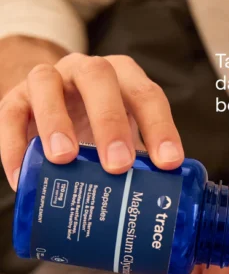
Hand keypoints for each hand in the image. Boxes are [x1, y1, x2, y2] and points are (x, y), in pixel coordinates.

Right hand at [0, 52, 183, 188]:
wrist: (59, 107)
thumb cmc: (100, 129)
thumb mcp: (126, 137)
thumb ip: (142, 160)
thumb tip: (162, 201)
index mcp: (124, 80)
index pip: (147, 95)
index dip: (160, 127)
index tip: (168, 162)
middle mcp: (87, 72)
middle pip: (99, 78)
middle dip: (110, 122)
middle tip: (118, 165)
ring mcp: (51, 80)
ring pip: (47, 83)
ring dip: (56, 121)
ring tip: (65, 159)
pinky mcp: (18, 97)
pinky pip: (10, 113)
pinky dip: (14, 144)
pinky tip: (22, 176)